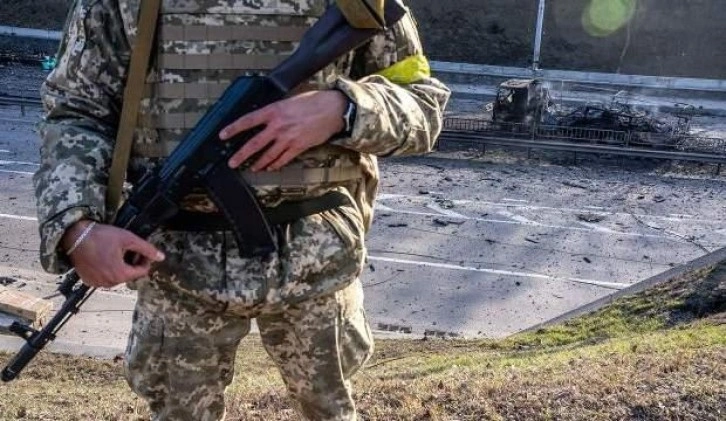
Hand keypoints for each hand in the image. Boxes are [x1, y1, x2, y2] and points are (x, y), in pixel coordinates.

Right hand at [61, 220, 164, 287]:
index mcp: (120, 274)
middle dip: (132, 263)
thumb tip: (161, 257)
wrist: (74, 236)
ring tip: (116, 253)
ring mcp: (97, 283)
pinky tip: (105, 258)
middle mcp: (109, 283)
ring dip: (120, 267)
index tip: (141, 250)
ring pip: (117, 277)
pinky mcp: (88, 281)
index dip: (145, 260)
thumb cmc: (101, 236)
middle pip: (129, 275)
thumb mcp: (128, 239)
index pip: (142, 272)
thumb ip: (146, 249)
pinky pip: (104, 278)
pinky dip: (108, 270)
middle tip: (128, 249)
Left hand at [219, 89, 346, 170]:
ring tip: (251, 168)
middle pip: (255, 143)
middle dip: (241, 155)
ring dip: (258, 163)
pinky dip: (276, 164)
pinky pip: (283, 159)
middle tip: (232, 162)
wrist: (333, 109)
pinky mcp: (299, 146)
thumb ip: (276, 109)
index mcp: (274, 110)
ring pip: (268, 155)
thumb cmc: (313, 101)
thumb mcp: (290, 100)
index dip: (233, 128)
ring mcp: (288, 138)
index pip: (248, 120)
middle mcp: (279, 126)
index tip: (223, 135)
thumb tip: (266, 117)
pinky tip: (270, 167)